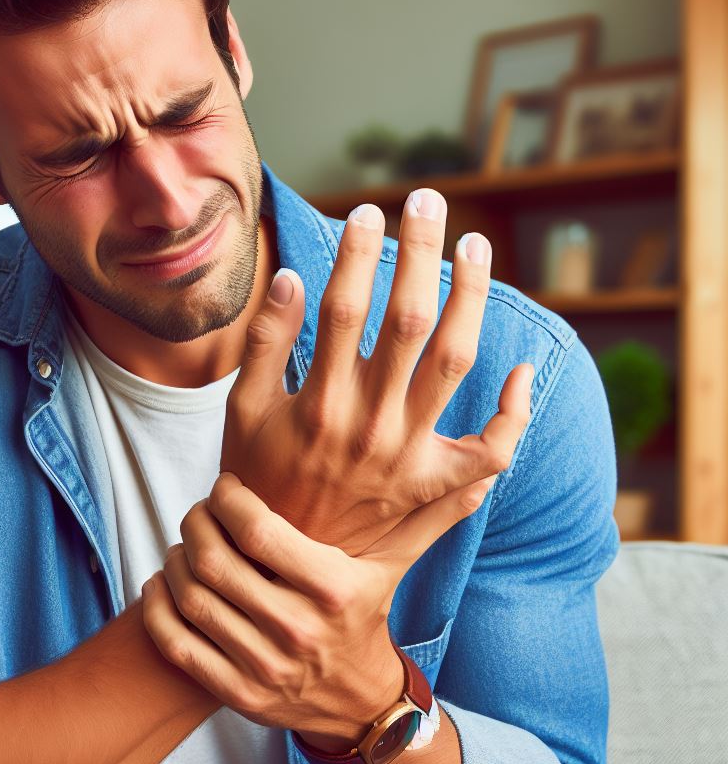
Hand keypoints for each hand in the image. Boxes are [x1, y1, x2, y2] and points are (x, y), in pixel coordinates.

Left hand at [140, 471, 498, 749]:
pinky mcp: (238, 695)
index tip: (226, 488)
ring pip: (192, 601)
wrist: (358, 704)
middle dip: (194, 524)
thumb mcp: (395, 563)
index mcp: (331, 589)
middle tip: (197, 510)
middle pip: (216, 562)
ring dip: (176, 560)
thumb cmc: (367, 613)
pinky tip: (161, 583)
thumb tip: (480, 471)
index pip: (258, 531)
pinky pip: (178, 648)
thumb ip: (426, 513)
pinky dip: (157, 611)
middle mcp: (297, 630)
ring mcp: (265, 668)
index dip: (227, 500)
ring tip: (185, 542)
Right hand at [222, 190, 532, 556]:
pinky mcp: (433, 485)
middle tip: (428, 200)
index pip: (345, 307)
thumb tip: (294, 276)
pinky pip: (491, 450)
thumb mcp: (244, 411)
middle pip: (409, 320)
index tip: (367, 211)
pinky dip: (513, 412)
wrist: (282, 562)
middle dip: (421, 251)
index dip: (357, 252)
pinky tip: (519, 370)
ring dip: (470, 298)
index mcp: (319, 402)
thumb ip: (269, 344)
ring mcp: (409, 457)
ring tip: (474, 247)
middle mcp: (370, 424)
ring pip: (454, 361)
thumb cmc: (258, 478)